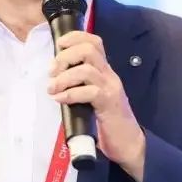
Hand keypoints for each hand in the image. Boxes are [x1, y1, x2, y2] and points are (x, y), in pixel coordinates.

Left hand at [47, 31, 146, 181]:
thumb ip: (79, 85)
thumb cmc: (107, 122)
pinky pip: (89, 92)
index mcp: (104, 71)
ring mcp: (111, 88)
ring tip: (53, 88)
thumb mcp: (91, 97)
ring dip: (64, 77)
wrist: (129, 144)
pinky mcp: (109, 104)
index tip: (59, 44)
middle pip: (89, 50)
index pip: (94, 41)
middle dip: (66, 56)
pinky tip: (60, 99)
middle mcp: (109, 75)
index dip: (75, 37)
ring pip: (86, 69)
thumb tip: (54, 77)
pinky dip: (70, 94)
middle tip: (52, 71)